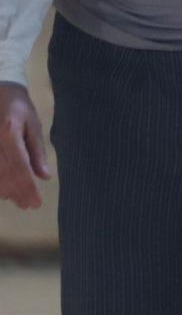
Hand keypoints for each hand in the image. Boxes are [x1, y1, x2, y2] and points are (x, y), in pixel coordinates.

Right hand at [0, 83, 50, 210]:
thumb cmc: (19, 108)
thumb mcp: (33, 125)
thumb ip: (37, 151)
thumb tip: (44, 176)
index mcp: (9, 134)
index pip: (20, 167)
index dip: (28, 187)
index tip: (36, 202)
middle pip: (5, 174)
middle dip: (17, 193)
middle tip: (28, 206)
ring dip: (5, 190)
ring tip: (18, 200)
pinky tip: (3, 192)